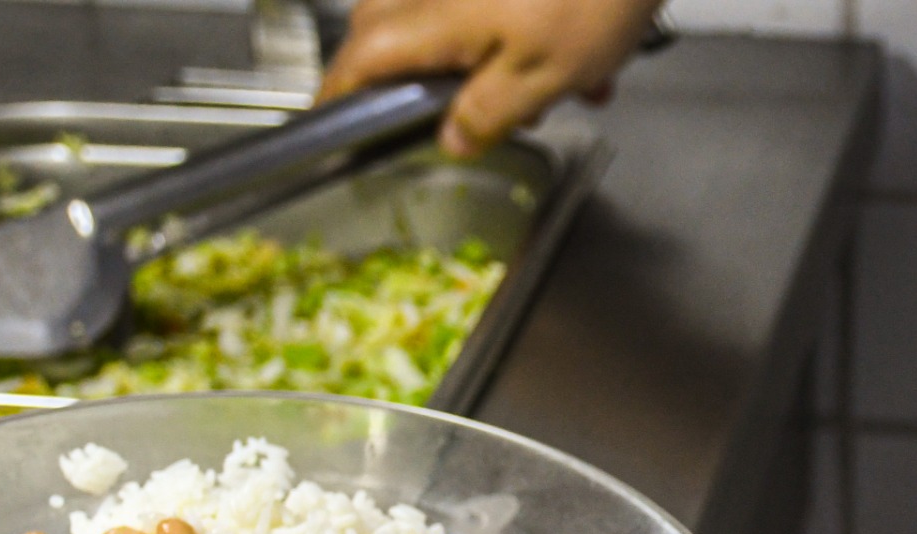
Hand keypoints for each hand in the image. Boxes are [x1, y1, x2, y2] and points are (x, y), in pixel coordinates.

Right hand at [319, 0, 660, 156]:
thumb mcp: (542, 77)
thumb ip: (487, 114)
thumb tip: (453, 139)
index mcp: (433, 20)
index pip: (360, 60)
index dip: (339, 95)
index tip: (329, 122)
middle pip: (394, 36)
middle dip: (434, 83)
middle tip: (483, 116)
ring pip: (451, 23)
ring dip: (500, 64)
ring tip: (567, 84)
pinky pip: (492, 9)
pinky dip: (530, 38)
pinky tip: (586, 61)